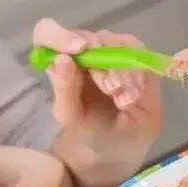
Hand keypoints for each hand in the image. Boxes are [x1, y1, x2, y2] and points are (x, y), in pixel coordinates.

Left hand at [32, 19, 162, 186]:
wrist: (112, 154)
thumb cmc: (85, 134)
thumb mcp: (70, 117)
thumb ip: (64, 91)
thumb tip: (63, 59)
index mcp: (60, 62)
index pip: (48, 32)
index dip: (60, 35)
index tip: (77, 50)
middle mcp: (85, 52)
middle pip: (91, 38)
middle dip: (102, 63)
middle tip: (111, 89)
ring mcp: (112, 54)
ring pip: (118, 43)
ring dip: (123, 70)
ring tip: (124, 99)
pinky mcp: (137, 63)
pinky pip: (139, 56)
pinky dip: (137, 76)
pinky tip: (132, 98)